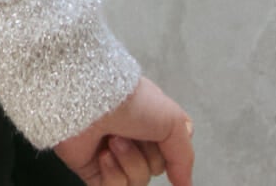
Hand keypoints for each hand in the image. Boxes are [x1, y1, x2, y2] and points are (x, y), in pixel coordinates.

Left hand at [55, 77, 193, 185]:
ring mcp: (112, 154)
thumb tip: (185, 184)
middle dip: (147, 155)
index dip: (169, 151)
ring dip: (129, 162)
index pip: (171, 155)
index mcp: (150, 123)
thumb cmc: (130, 100)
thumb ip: (184, 157)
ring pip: (136, 182)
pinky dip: (112, 175)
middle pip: (155, 170)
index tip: (163, 138)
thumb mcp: (174, 122)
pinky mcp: (92, 169)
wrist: (90, 98)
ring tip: (113, 140)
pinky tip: (103, 155)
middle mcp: (132, 138)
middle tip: (131, 133)